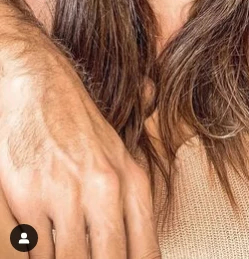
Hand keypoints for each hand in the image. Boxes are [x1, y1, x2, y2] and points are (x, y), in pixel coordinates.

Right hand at [0, 47, 159, 258]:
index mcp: (132, 182)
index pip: (143, 250)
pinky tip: (37, 249)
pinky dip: (34, 256)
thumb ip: (130, 205)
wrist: (38, 85)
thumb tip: (140, 253)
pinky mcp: (26, 199)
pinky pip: (31, 251)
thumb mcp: (119, 159)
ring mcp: (64, 195)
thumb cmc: (78, 126)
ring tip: (62, 251)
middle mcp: (103, 190)